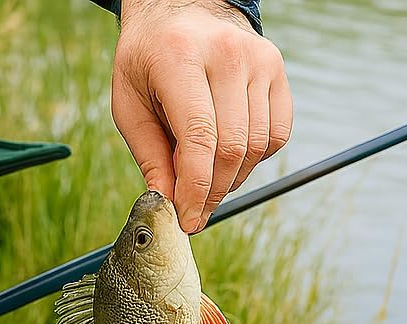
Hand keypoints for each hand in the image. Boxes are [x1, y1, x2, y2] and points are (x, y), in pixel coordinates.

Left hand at [110, 0, 291, 232]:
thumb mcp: (130, 105)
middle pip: (232, 149)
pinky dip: (254, 158)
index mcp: (180, 58)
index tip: (187, 219)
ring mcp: (259, 59)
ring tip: (207, 178)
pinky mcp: (277, 69)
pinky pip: (276, 135)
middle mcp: (227, 54)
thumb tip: (168, 203)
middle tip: (195, 212)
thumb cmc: (148, 61)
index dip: (196, 189)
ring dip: (232, 179)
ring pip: (256, 147)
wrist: (181, 9)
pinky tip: (229, 153)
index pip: (200, 138)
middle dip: (212, 192)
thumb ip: (149, 156)